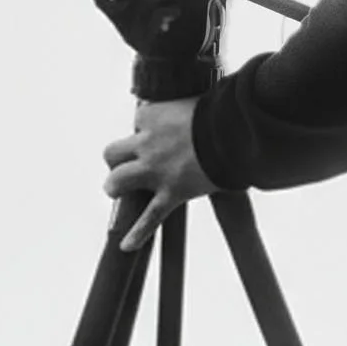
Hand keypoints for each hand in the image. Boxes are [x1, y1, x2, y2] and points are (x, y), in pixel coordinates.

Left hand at [101, 97, 221, 251]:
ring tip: (120, 190)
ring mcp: (156, 170)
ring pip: (118, 181)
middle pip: (113, 152)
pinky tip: (127, 245)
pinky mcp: (171, 193)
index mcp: (153, 116)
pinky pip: (149, 217)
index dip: (149, 126)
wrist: (233, 132)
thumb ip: (189, 107)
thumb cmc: (222, 111)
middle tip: (130, 163)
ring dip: (116, 186)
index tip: (163, 130)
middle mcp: (148, 143)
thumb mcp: (198, 100)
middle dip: (118, 159)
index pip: (139, 119)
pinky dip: (138, 233)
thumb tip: (198, 106)